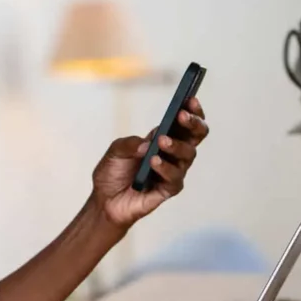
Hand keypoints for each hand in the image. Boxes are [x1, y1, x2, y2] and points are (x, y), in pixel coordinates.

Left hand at [91, 97, 208, 229]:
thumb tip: (148, 143)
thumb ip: (129, 143)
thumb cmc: (112, 173)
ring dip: (177, 146)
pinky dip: (165, 168)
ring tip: (161, 141)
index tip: (189, 99)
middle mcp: (172, 153)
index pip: (185, 122)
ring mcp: (173, 171)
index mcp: (163, 138)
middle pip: (196, 136)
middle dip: (194, 123)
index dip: (192, 110)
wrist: (104, 201)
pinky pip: (175, 178)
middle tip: (182, 116)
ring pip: (189, 155)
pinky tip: (154, 162)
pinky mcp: (168, 189)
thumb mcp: (115, 151)